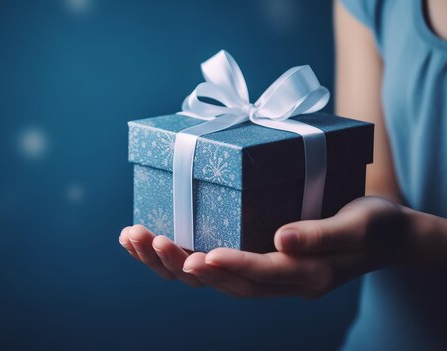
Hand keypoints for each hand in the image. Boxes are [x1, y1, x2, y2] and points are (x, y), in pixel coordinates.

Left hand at [120, 196, 412, 297]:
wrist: (385, 236)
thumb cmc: (375, 224)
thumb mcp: (359, 223)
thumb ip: (322, 234)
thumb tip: (280, 239)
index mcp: (307, 275)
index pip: (263, 274)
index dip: (232, 265)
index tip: (200, 255)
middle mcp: (280, 282)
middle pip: (224, 283)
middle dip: (183, 264)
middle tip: (149, 240)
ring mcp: (265, 276)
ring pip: (211, 278)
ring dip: (170, 262)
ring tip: (134, 238)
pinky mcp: (255, 263)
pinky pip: (212, 266)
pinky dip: (179, 256)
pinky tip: (150, 240)